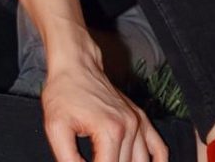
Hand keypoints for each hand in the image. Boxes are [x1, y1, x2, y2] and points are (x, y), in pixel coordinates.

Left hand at [42, 57, 167, 161]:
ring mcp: (138, 122)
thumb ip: (67, 158)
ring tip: (109, 158)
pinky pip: (159, 149)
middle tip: (91, 158)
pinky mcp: (141, 118)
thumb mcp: (55, 127)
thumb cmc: (63, 91)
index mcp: (110, 131)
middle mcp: (130, 127)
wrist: (75, 63)